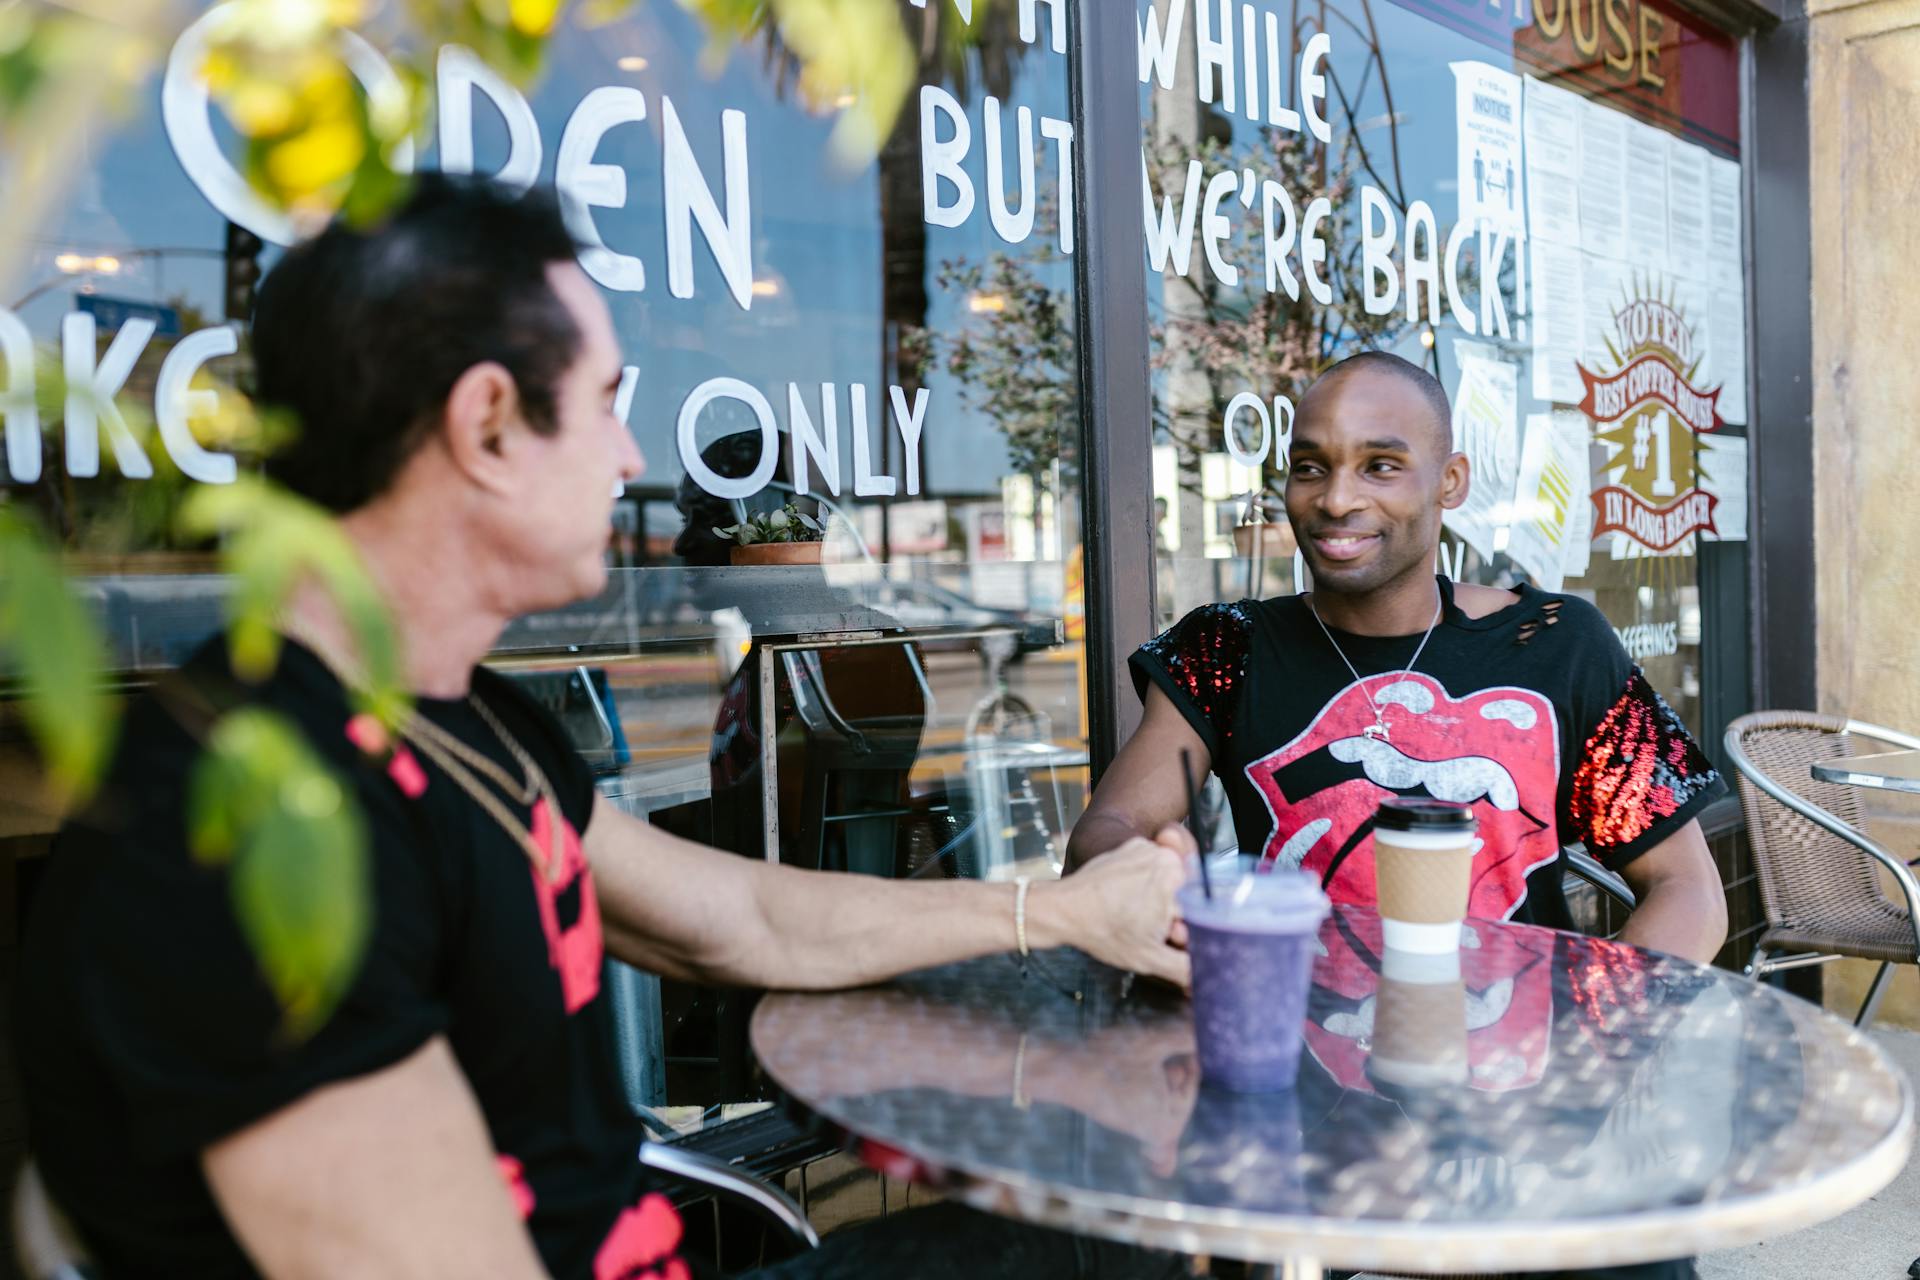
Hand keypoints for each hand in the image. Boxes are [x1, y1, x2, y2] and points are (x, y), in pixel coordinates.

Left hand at [1033, 837, 1190, 989]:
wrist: (1062, 910)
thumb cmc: (1102, 930)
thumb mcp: (1149, 958)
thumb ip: (1185, 969)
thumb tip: (1203, 977)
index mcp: (1175, 878)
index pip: (1199, 910)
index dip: (1184, 930)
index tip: (1168, 938)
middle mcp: (1164, 856)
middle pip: (1185, 894)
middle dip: (1172, 915)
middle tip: (1149, 929)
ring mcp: (1146, 848)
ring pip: (1169, 882)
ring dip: (1159, 901)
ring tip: (1133, 915)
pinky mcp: (1130, 848)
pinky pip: (1151, 870)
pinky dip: (1145, 885)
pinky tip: (1125, 902)